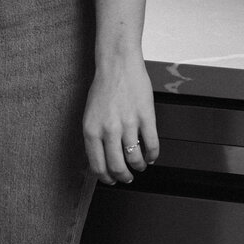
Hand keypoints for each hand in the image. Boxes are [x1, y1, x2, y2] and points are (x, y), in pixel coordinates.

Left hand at [82, 51, 158, 184]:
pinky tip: (151, 155)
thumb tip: (101, 159)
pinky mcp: (146, 117)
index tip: (111, 180)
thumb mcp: (90, 114)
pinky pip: (152, 145)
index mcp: (91, 130)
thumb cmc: (103, 86)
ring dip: (138, 167)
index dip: (106, 178)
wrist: (117, 63)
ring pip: (135, 159)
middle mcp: (109, 129)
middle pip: (117, 167)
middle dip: (123, 177)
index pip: (98, 166)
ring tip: (140, 165)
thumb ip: (95, 137)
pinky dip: (153, 155)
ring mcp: (128, 124)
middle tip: (127, 177)